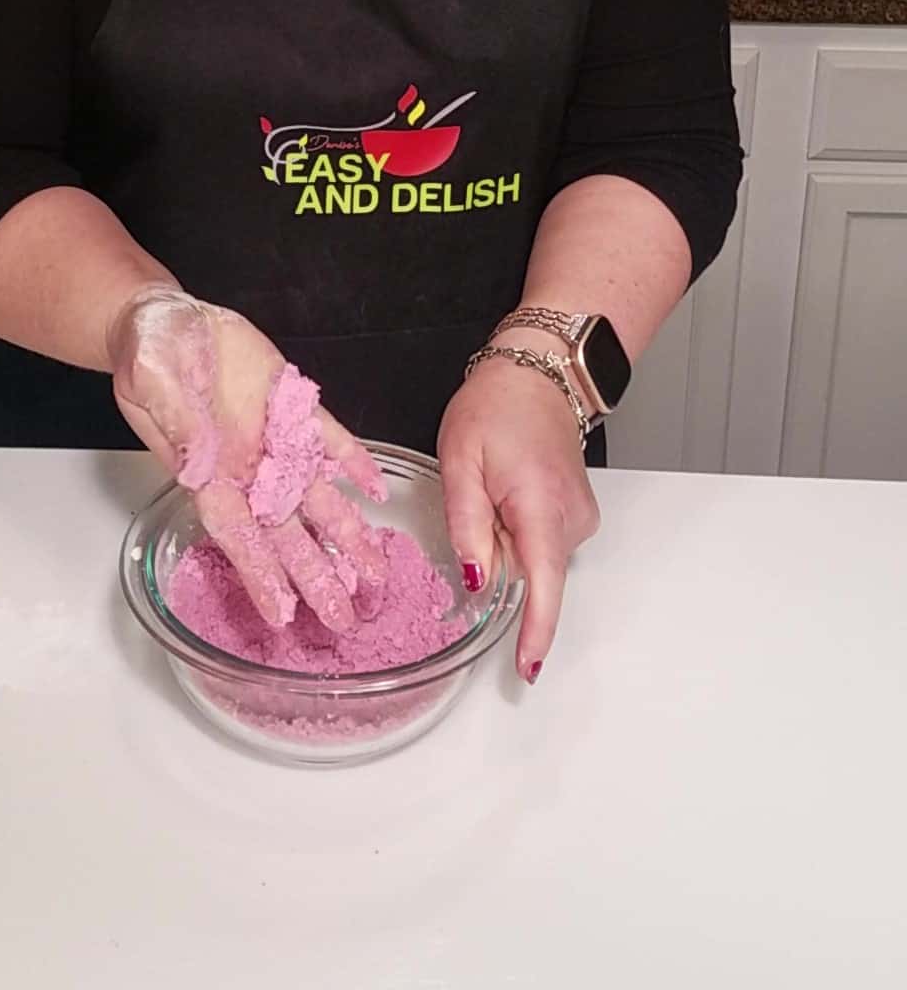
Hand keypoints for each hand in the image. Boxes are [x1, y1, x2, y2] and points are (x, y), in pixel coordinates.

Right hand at [108, 286, 385, 633]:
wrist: (167, 318)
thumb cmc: (147, 353)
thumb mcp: (150, 376)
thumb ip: (174, 419)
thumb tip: (198, 458)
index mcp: (206, 472)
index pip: (237, 534)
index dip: (259, 574)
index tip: (282, 615)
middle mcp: (245, 468)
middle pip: (285, 532)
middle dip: (314, 575)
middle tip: (344, 619)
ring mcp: (273, 439)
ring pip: (316, 495)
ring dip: (345, 533)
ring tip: (375, 573)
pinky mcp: (291, 404)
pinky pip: (329, 439)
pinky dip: (353, 463)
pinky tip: (376, 489)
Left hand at [437, 356, 600, 681]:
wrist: (539, 373)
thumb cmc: (497, 407)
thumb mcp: (461, 458)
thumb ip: (466, 523)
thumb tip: (479, 581)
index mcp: (541, 503)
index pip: (543, 581)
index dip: (534, 629)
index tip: (528, 668)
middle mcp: (571, 517)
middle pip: (527, 570)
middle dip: (493, 553)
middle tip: (477, 494)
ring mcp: (580, 518)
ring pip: (531, 558)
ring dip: (504, 537)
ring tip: (494, 483)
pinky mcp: (578, 516)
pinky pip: (539, 543)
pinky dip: (518, 528)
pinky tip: (510, 490)